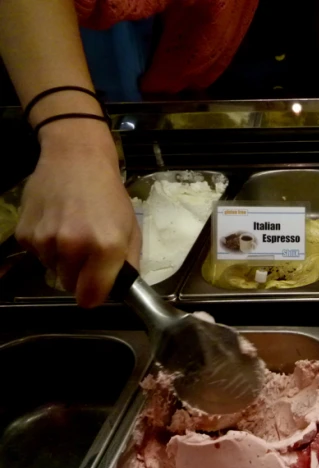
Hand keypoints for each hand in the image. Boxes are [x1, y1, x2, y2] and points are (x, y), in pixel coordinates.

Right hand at [15, 119, 140, 307]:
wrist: (76, 158)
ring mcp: (46, 240)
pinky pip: (36, 254)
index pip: (91, 296)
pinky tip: (56, 224)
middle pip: (70, 285)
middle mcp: (74, 246)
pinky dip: (45, 246)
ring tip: (72, 232)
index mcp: (106, 247)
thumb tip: (123, 289)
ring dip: (62, 260)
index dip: (94, 296)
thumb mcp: (131, 228)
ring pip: (53, 270)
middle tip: (87, 254)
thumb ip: (129, 263)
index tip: (95, 291)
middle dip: (79, 276)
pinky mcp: (25, 234)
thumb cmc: (109, 194)